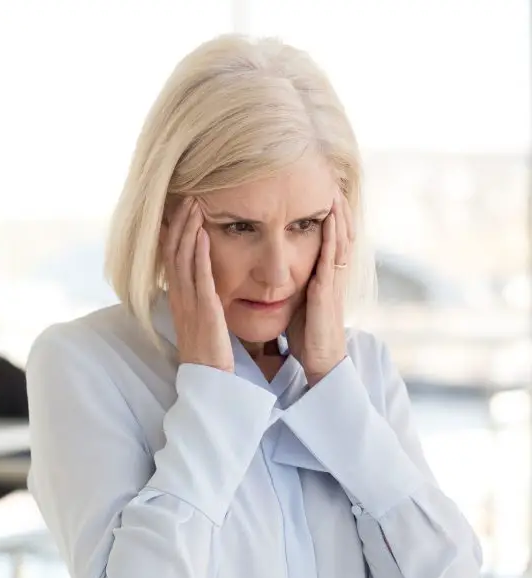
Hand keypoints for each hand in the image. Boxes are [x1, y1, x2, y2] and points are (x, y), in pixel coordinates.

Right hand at [161, 197, 233, 371]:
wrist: (208, 381)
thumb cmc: (207, 354)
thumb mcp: (198, 321)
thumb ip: (198, 301)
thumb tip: (201, 285)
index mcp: (178, 298)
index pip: (170, 257)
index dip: (172, 232)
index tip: (178, 209)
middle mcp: (179, 297)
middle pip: (173, 251)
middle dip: (180, 222)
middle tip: (188, 196)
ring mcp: (190, 303)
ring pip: (183, 258)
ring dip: (188, 229)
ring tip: (195, 205)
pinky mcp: (205, 310)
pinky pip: (200, 277)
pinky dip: (199, 253)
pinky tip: (203, 234)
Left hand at [287, 192, 354, 384]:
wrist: (319, 360)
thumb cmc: (306, 334)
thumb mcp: (297, 302)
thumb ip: (292, 285)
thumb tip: (274, 274)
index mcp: (323, 276)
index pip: (328, 240)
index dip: (328, 218)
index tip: (320, 194)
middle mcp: (331, 275)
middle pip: (339, 234)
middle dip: (336, 209)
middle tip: (332, 181)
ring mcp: (332, 281)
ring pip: (340, 240)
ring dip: (338, 215)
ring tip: (334, 190)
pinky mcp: (327, 290)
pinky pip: (332, 257)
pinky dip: (333, 236)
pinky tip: (329, 219)